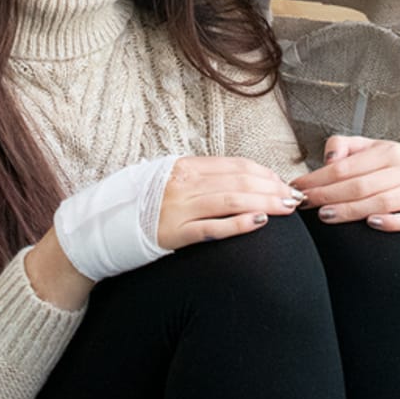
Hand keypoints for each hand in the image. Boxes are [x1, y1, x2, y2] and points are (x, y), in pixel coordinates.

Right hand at [157, 155, 303, 249]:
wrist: (105, 226)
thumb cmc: (143, 204)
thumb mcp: (170, 180)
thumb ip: (200, 177)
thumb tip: (238, 179)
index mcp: (185, 167)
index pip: (235, 165)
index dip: (264, 173)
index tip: (283, 182)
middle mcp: (184, 183)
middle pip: (238, 181)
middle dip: (272, 188)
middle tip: (294, 197)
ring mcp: (179, 207)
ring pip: (231, 200)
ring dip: (264, 203)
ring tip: (287, 208)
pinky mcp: (174, 233)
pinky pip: (212, 227)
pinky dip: (239, 224)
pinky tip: (259, 224)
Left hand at [289, 135, 399, 232]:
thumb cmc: (395, 168)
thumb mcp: (372, 149)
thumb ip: (345, 146)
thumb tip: (329, 158)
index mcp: (389, 151)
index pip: (347, 166)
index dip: (319, 178)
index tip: (300, 187)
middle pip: (361, 185)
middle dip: (329, 195)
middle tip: (306, 203)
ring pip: (382, 201)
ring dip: (352, 210)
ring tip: (326, 216)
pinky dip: (392, 222)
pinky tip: (372, 224)